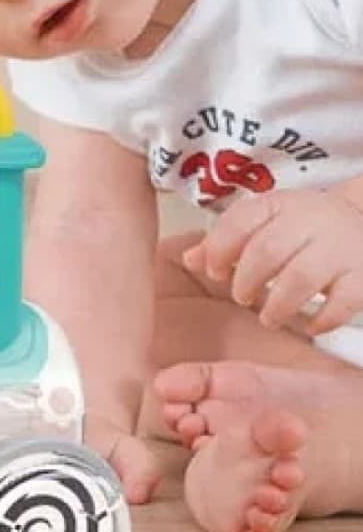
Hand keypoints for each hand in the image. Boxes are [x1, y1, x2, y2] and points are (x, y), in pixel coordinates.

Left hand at [182, 189, 362, 333]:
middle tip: (242, 296)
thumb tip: (190, 259)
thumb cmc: (305, 230)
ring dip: (278, 304)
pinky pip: (342, 301)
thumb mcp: (266, 225)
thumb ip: (227, 242)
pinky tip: (310, 326)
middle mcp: (311, 220)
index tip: (215, 272)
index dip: (219, 249)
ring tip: (269, 318)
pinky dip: (322, 319)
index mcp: (279, 205)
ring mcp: (341, 246)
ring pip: (301, 276)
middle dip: (246, 280)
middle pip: (267, 250)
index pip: (240, 220)